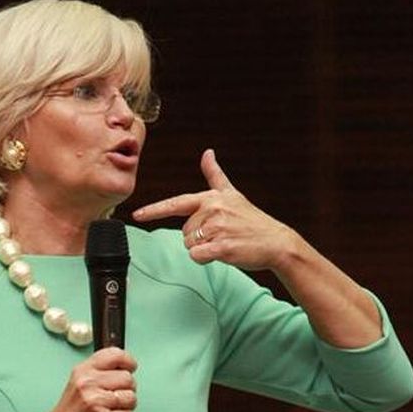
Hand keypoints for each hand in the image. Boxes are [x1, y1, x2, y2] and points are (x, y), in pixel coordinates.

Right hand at [35, 347, 136, 411]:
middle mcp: (89, 384)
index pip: (115, 355)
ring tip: (111, 409)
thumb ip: (98, 372)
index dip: (128, 361)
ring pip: (131, 398)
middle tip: (116, 396)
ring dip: (126, 406)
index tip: (130, 367)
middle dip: (127, 389)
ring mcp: (96, 402)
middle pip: (128, 378)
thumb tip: (124, 366)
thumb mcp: (77, 383)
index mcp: (83, 371)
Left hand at [132, 149, 296, 271]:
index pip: (176, 203)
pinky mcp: (222, 247)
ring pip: (189, 246)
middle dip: (198, 238)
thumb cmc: (251, 220)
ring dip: (203, 249)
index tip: (137, 215)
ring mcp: (217, 229)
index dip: (154, 210)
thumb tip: (207, 152)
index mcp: (210, 198)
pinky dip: (205, 259)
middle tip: (221, 235)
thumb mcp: (232, 194)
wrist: (276, 241)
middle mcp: (212, 210)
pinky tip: (222, 253)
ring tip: (224, 242)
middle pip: (184, 232)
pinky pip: (197, 256)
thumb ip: (215, 175)